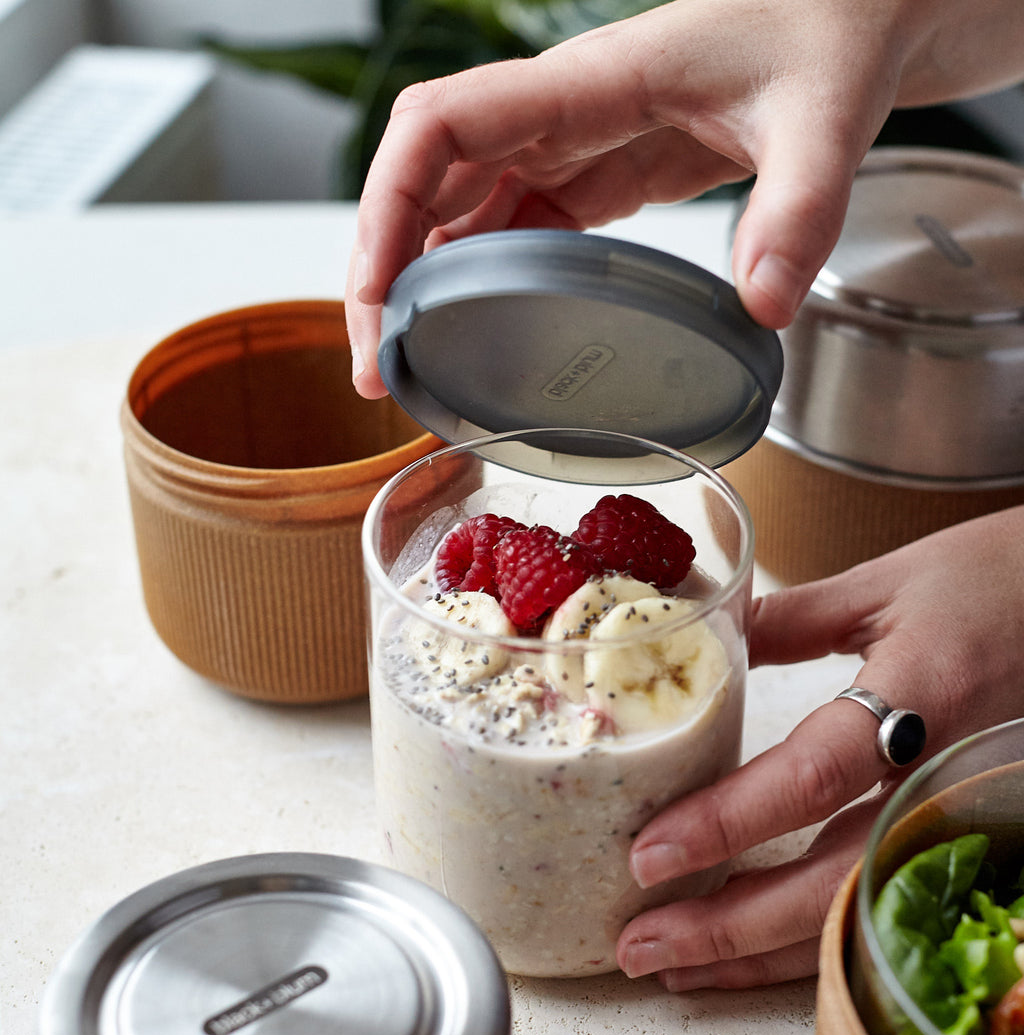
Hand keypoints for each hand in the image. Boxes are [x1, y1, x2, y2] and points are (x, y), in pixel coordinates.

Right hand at [346, 0, 1023, 396]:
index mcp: (587, 83)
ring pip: (460, 211)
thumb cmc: (831, 32)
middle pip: (427, 179)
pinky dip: (480, 284)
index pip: (443, 127)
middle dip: (386, 270)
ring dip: (424, 287)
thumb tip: (762, 308)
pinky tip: (474, 338)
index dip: (388, 207)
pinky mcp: (597, 180)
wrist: (851, 19)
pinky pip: (513, 232)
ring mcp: (573, 148)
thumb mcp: (823, 117)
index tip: (377, 298)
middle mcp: (560, 115)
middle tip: (381, 371)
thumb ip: (798, 208)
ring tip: (411, 373)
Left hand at [616, 506, 1023, 989]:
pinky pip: (883, 907)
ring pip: (857, 913)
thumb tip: (704, 636)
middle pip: (831, 881)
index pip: (813, 777)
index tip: (649, 856)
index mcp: (922, 697)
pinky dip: (810, 940)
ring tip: (673, 967)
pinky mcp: (971, 843)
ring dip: (759, 953)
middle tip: (637, 945)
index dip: (728, 823)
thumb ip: (791, 618)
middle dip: (728, 927)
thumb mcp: (890, 584)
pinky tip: (753, 953)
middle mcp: (944, 777)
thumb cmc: (1006, 580)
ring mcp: (964, 821)